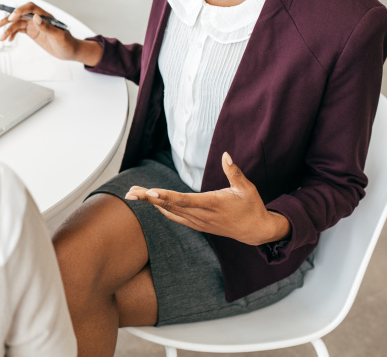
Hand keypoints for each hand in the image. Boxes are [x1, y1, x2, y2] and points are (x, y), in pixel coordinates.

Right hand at [0, 2, 100, 64]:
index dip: (20, 10)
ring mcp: (35, 25)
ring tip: (1, 37)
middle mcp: (38, 19)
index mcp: (45, 16)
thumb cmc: (67, 43)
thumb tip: (36, 18)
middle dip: (8, 19)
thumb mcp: (59, 36)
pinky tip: (9, 39)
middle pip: (20, 15)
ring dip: (8, 29)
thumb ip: (47, 27)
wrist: (70, 51)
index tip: (12, 17)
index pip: (30, 8)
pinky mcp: (33, 32)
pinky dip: (13, 34)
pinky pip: (20, 30)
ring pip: (18, 23)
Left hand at [124, 152, 290, 245]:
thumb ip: (234, 172)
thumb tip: (226, 155)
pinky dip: (162, 209)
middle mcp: (201, 215)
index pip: (184, 200)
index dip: (166, 196)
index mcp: (212, 204)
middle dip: (149, 199)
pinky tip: (151, 202)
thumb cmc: (251, 206)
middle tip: (130, 192)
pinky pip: (175, 216)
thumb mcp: (246, 188)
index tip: (149, 192)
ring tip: (133, 194)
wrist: (255, 231)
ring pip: (169, 211)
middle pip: (170, 206)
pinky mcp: (197, 225)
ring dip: (151, 203)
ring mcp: (198, 222)